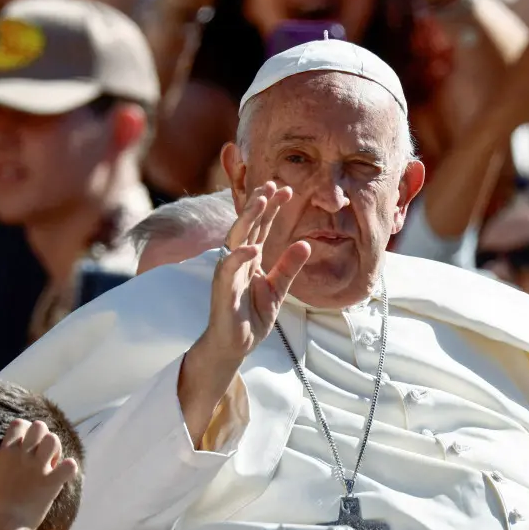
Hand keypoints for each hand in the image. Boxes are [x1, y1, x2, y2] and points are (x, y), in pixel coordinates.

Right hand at [0, 422, 78, 529]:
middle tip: (40, 450)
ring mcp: (39, 469)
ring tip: (50, 460)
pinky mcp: (52, 483)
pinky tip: (62, 473)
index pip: (20, 424)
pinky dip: (68, 467)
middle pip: (39, 427)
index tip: (24, 441)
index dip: (24, 429)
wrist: (2, 528)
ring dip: (55, 448)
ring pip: (54, 441)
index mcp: (6, 453)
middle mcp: (24, 457)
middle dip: (41, 435)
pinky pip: (69, 466)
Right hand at [201, 182, 310, 366]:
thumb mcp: (278, 289)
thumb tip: (306, 243)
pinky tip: (252, 248)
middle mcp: (236, 260)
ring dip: (247, 219)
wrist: (236, 345)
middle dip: (259, 204)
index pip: (260, 227)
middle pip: (247, 226)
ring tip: (261, 201)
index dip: (271, 208)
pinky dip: (239, 257)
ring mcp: (227, 273)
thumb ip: (289, 266)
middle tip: (272, 184)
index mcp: (249, 258)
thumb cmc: (252, 316)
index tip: (286, 189)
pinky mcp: (222, 290)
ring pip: (235, 239)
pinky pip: (228, 269)